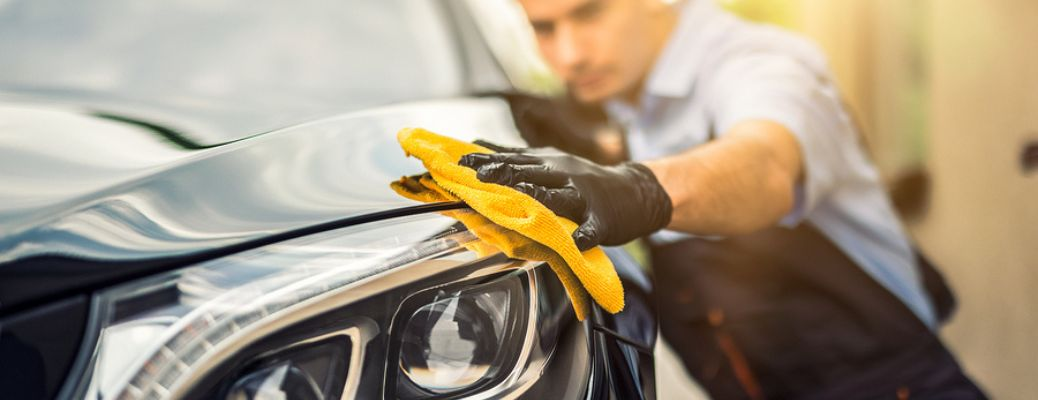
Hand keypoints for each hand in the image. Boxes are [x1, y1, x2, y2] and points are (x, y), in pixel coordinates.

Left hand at [461, 141, 671, 249]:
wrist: (633, 193)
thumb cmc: (584, 181)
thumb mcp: (551, 163)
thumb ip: (517, 159)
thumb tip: (477, 146)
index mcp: (549, 163)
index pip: (513, 159)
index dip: (487, 160)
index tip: (460, 161)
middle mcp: (564, 175)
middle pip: (530, 172)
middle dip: (503, 174)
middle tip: (477, 177)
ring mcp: (583, 197)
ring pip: (558, 197)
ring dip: (539, 198)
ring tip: (520, 199)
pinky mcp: (601, 220)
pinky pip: (590, 229)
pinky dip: (582, 235)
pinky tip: (575, 241)